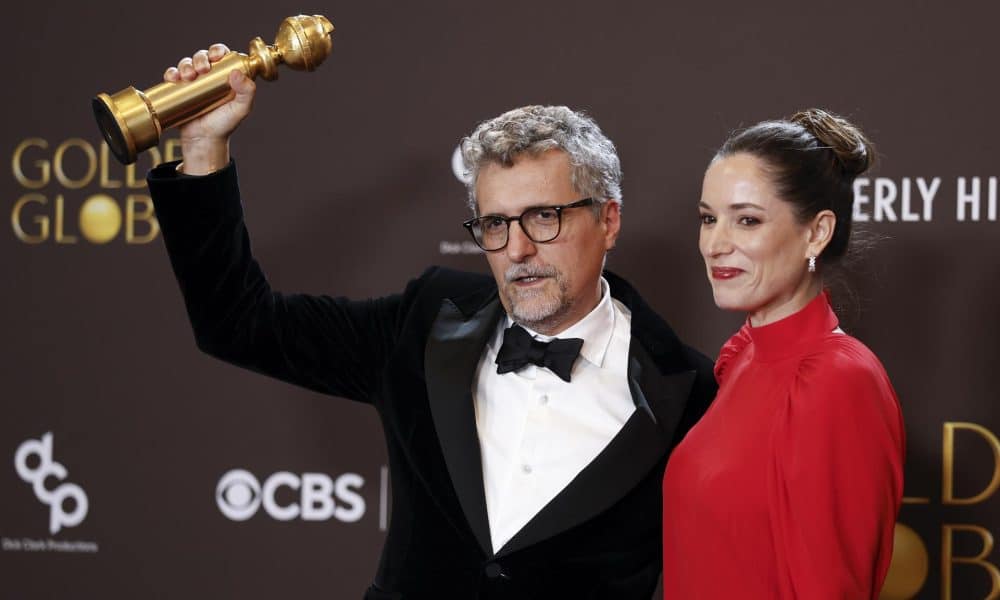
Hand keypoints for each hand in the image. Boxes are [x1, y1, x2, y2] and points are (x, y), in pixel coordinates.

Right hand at [164, 44, 255, 173]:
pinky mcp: (179, 89)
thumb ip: (247, 91)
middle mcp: (210, 76)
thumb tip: (236, 72)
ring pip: (187, 63)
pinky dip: (172, 73)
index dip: (218, 51)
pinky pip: (173, 74)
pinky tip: (174, 78)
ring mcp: (194, 81)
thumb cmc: (225, 124)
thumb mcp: (241, 108)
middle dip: (201, 58)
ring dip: (186, 64)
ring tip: (189, 76)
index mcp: (227, 76)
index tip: (217, 56)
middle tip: (202, 69)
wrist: (204, 139)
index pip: (223, 55)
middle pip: (203, 56)